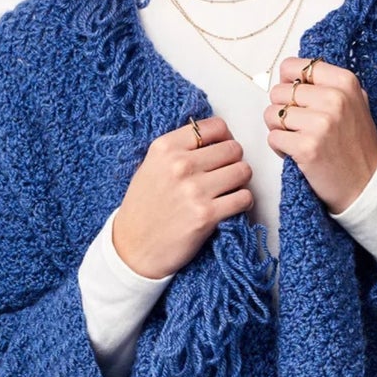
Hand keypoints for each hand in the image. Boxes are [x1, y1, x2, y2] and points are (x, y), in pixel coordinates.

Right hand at [111, 117, 252, 278]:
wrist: (132, 250)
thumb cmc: (142, 210)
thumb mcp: (150, 167)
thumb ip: (179, 150)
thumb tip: (214, 140)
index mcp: (165, 148)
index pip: (215, 127)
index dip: (224, 138)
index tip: (221, 151)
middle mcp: (180, 165)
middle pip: (233, 149)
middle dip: (233, 162)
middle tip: (224, 175)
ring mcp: (194, 190)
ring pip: (243, 171)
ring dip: (240, 182)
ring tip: (227, 191)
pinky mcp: (206, 215)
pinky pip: (244, 198)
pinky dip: (242, 202)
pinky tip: (229, 207)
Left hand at [265, 57, 376, 212]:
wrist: (366, 182)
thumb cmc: (356, 144)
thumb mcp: (354, 102)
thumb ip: (328, 84)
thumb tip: (292, 74)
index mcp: (344, 82)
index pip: (293, 66)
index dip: (285, 82)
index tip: (293, 97)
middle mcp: (333, 98)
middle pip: (278, 92)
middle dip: (281, 109)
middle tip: (297, 125)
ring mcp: (320, 123)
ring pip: (271, 114)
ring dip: (278, 129)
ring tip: (297, 138)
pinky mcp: (306, 147)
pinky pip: (273, 138)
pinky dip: (279, 147)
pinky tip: (295, 152)